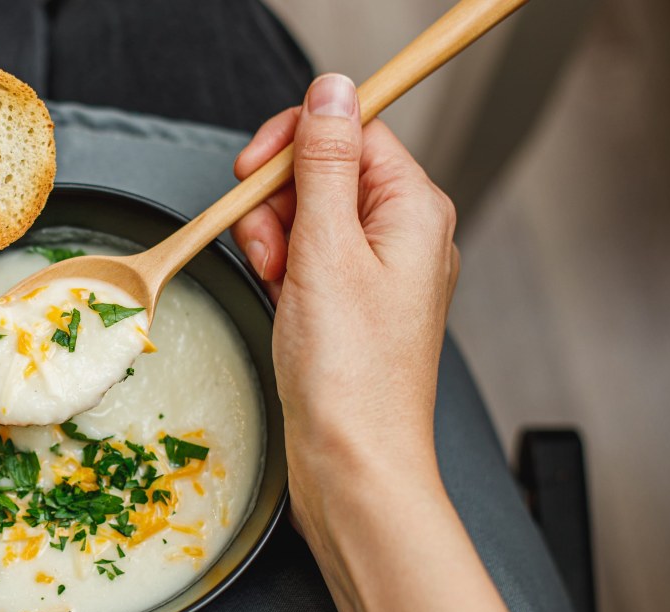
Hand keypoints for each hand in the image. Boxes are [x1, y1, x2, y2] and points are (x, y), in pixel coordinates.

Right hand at [231, 74, 458, 532]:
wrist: (352, 462)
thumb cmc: (352, 376)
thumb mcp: (326, 250)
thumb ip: (324, 162)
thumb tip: (333, 91)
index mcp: (414, 209)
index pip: (353, 129)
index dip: (297, 141)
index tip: (255, 168)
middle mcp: (403, 233)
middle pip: (325, 169)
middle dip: (279, 198)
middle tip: (272, 245)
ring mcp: (376, 269)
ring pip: (307, 212)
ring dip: (274, 236)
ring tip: (277, 280)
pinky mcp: (349, 299)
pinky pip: (305, 255)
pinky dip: (281, 267)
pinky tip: (280, 296)